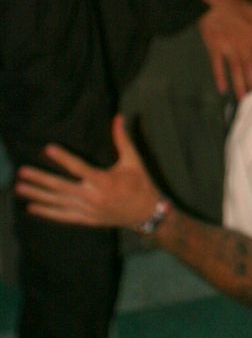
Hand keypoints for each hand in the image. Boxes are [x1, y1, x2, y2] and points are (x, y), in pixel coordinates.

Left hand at [15, 115, 160, 229]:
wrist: (146, 213)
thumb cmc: (140, 184)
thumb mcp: (133, 160)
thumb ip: (122, 139)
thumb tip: (118, 117)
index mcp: (104, 180)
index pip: (78, 167)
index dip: (63, 158)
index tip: (47, 148)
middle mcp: (92, 197)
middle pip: (61, 187)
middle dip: (40, 179)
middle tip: (22, 172)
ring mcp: (87, 210)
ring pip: (58, 202)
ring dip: (38, 195)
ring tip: (20, 188)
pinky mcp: (86, 220)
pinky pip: (62, 216)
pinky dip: (47, 212)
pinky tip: (32, 207)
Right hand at [199, 0, 251, 98]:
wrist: (215, 0)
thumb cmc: (239, 5)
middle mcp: (245, 48)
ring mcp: (229, 50)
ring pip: (237, 72)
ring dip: (240, 87)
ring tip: (244, 100)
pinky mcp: (215, 49)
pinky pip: (218, 66)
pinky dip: (220, 78)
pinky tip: (222, 89)